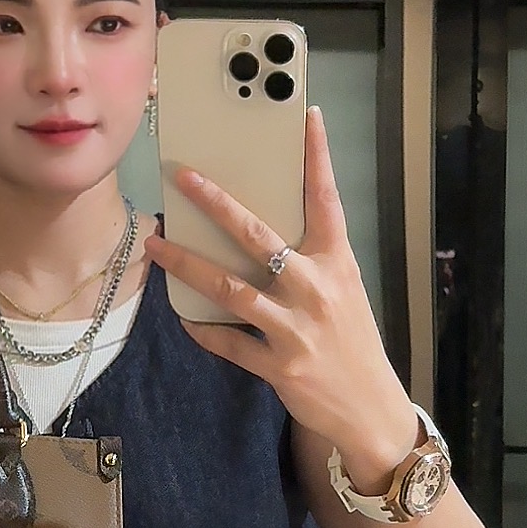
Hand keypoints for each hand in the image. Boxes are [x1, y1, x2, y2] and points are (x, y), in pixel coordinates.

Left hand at [144, 107, 418, 481]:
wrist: (370, 410)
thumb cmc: (352, 344)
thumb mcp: (343, 293)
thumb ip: (309, 261)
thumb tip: (259, 231)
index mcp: (337, 264)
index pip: (326, 200)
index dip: (317, 157)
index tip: (306, 117)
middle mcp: (317, 290)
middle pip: (259, 237)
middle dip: (217, 204)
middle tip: (183, 177)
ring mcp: (297, 329)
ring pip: (230, 290)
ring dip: (187, 265)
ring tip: (156, 245)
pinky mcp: (279, 366)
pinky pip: (229, 343)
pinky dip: (203, 330)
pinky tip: (183, 318)